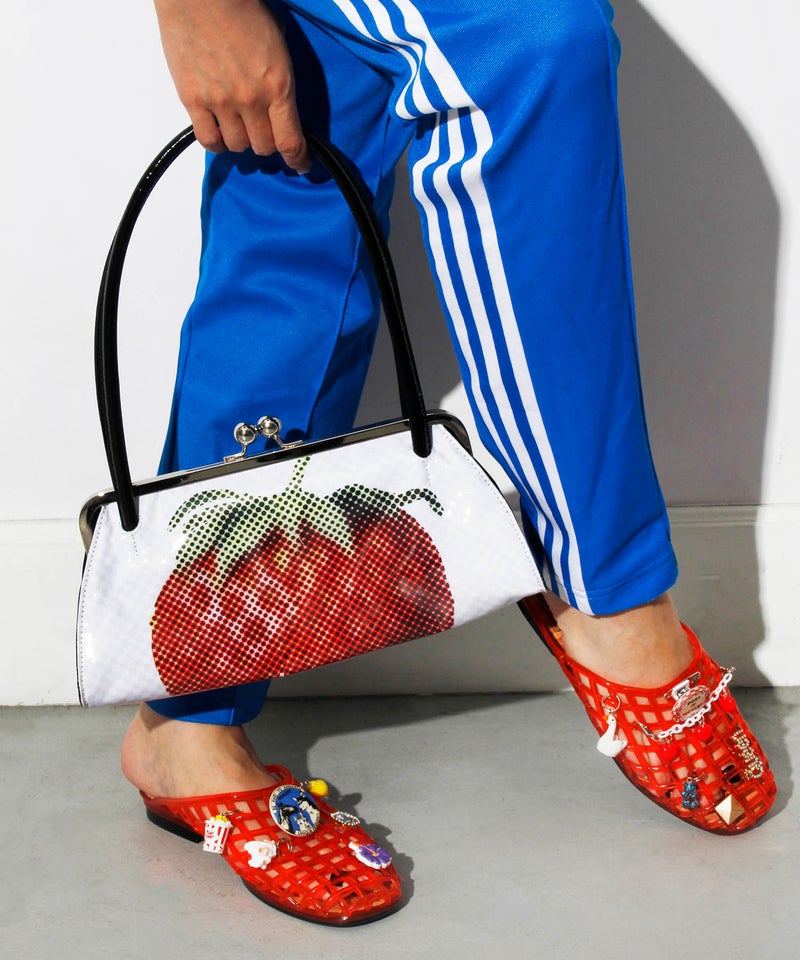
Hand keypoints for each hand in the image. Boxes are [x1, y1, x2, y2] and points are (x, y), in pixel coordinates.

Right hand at [152, 0, 310, 171]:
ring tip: (238, 124)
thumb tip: (280, 107)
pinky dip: (216, 143)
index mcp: (278, 86)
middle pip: (264, 147)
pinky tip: (218, 133)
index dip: (297, 160)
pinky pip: (208, 140)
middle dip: (267, 143)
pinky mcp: (193, 100)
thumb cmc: (240, 8)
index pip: (291, 142)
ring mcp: (221, 102)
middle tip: (263, 131)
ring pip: (237, 146)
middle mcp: (251, 100)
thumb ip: (279, 82)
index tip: (300, 164)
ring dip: (241, 140)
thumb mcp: (277, 45)